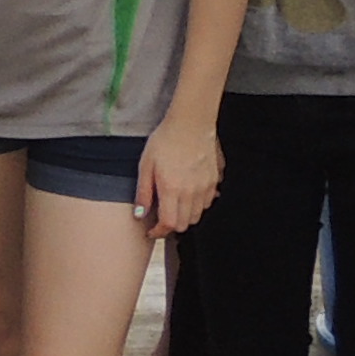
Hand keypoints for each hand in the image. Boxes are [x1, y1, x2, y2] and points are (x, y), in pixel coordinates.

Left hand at [138, 110, 222, 238]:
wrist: (190, 123)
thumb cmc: (165, 140)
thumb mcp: (146, 165)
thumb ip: (143, 193)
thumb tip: (140, 215)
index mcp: (172, 189)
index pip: (169, 224)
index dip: (159, 232)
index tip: (152, 231)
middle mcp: (191, 192)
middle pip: (184, 224)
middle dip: (171, 226)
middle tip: (161, 218)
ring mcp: (205, 187)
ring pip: (196, 216)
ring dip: (184, 216)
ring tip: (174, 205)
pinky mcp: (214, 180)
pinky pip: (208, 203)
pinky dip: (197, 205)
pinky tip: (188, 195)